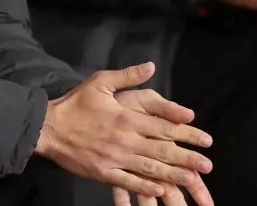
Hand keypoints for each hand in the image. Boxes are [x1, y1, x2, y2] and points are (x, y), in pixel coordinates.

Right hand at [35, 62, 212, 200]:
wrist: (49, 127)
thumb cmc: (75, 103)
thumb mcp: (101, 82)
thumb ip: (128, 76)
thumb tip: (151, 66)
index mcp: (126, 117)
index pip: (163, 126)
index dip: (187, 133)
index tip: (206, 139)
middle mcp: (125, 139)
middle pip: (162, 150)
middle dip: (187, 158)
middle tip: (208, 166)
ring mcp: (115, 158)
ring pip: (149, 169)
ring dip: (172, 175)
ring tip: (191, 180)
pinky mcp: (104, 172)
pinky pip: (128, 182)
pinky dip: (145, 187)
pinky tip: (159, 189)